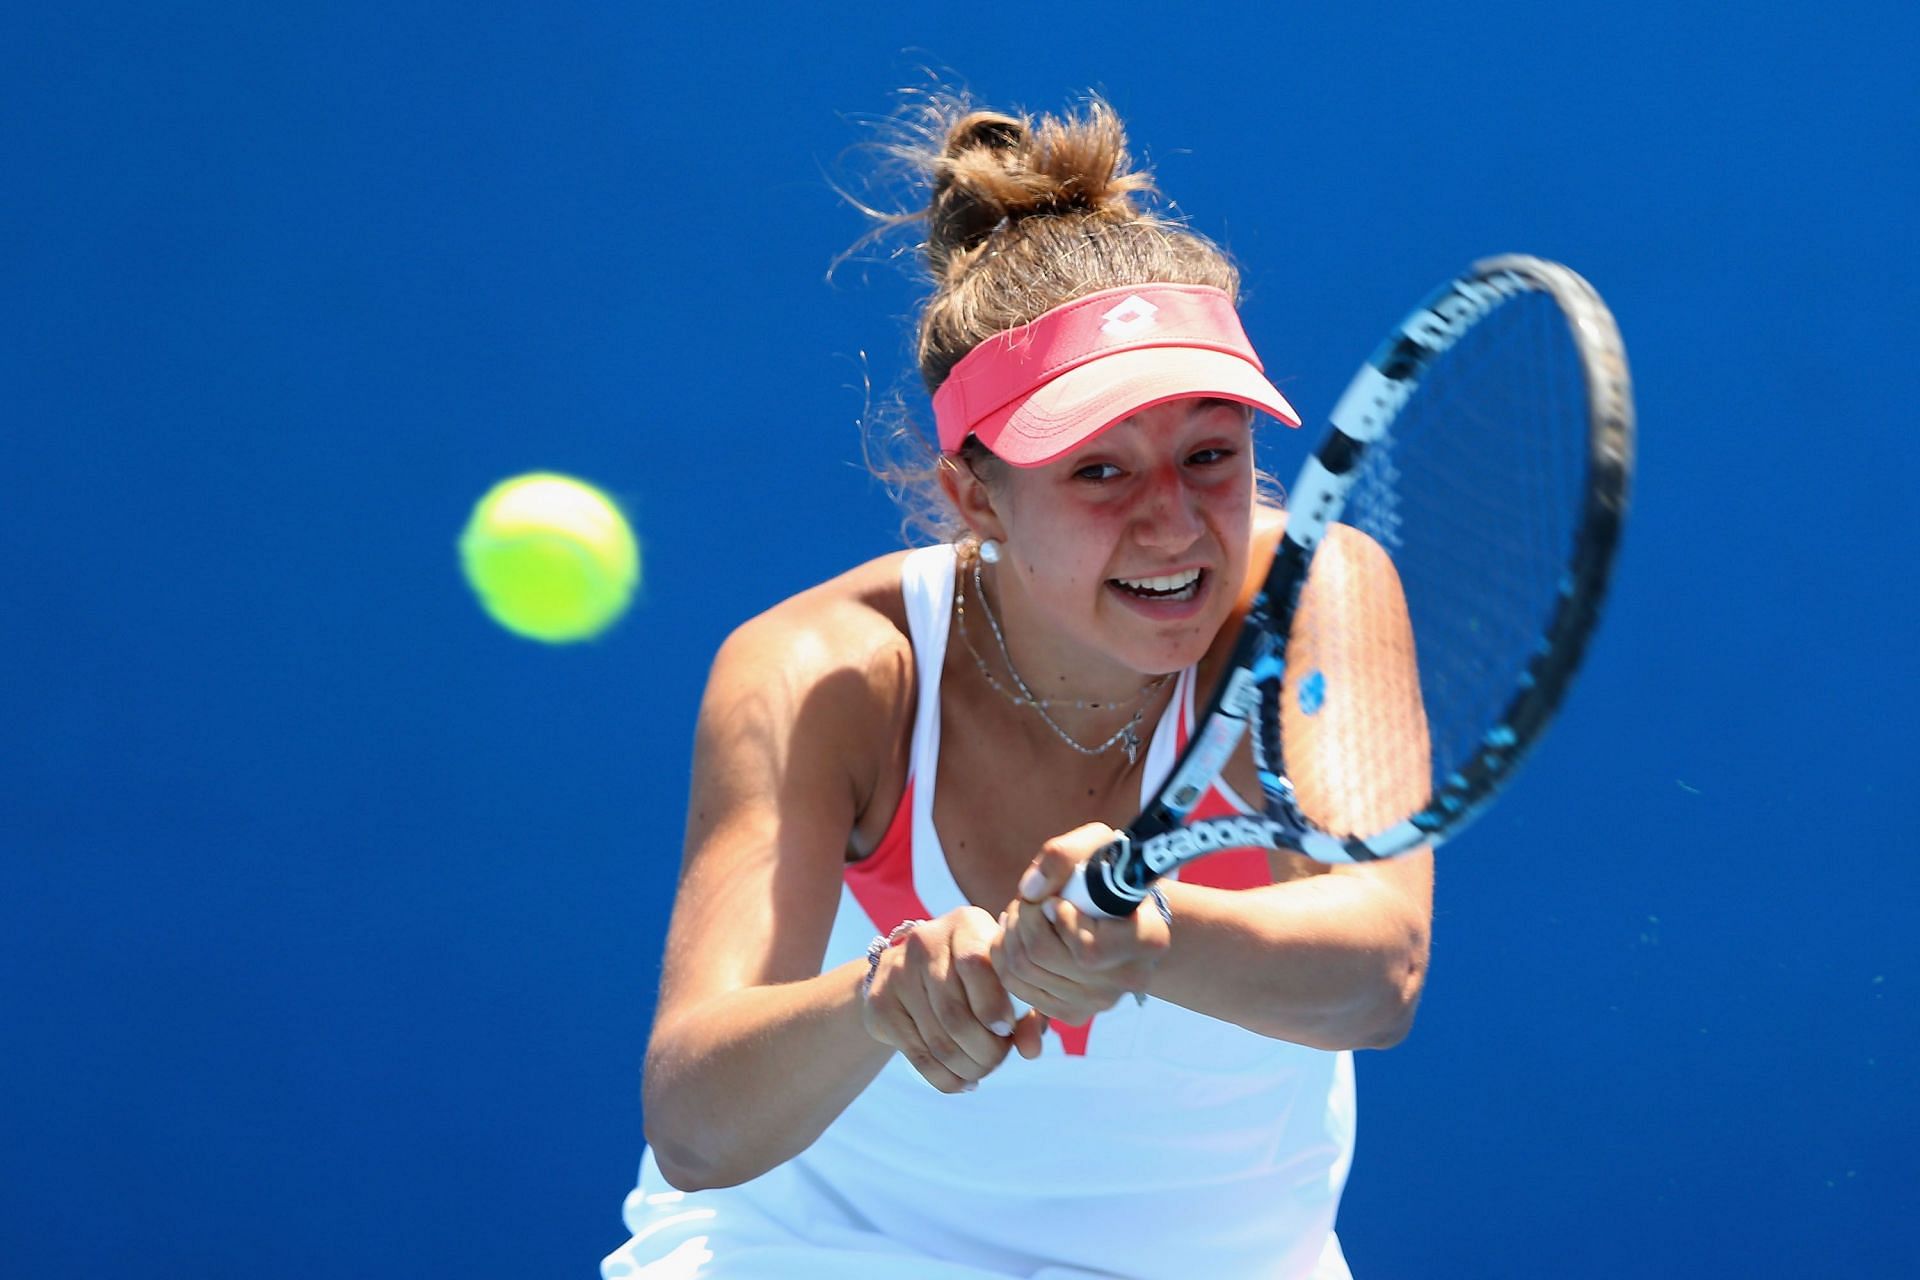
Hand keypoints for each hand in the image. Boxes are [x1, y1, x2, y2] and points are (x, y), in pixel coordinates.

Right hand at [860, 906, 1045, 1091]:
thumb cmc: (978, 976)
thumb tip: (1031, 1050)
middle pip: (955, 1013)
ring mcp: (897, 972)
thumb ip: (1030, 1011)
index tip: (1007, 1029)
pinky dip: (946, 1078)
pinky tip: (962, 1081)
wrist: (911, 969)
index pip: (975, 964)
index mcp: (965, 924)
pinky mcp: (881, 1003)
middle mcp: (925, 941)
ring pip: (938, 1040)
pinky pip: (918, 1055)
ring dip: (968, 1068)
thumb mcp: (1007, 981)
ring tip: (982, 1071)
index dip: (993, 1005)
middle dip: (985, 1051)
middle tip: (998, 1060)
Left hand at [990, 823, 1170, 1024]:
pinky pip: (1016, 987)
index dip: (1058, 919)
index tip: (1055, 899)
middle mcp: (1129, 978)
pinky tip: (1018, 936)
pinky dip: (1005, 956)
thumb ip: (1064, 854)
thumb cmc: (1109, 873)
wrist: (1119, 911)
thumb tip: (1030, 891)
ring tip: (1023, 914)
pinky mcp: (1073, 1014)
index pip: (1087, 950)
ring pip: (1024, 971)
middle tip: (1029, 901)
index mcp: (1148, 940)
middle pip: (1043, 957)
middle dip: (1023, 918)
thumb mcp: (1096, 844)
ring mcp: (1101, 1002)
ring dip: (1011, 933)